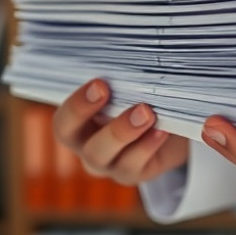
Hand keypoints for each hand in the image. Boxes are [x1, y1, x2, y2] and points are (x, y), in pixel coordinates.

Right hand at [52, 79, 188, 184]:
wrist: (172, 132)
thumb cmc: (141, 102)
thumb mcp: (129, 92)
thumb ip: (121, 82)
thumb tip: (128, 60)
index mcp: (79, 123)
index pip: (64, 120)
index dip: (77, 105)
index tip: (100, 84)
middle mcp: (87, 146)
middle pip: (76, 141)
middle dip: (89, 113)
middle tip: (112, 93)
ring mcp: (108, 164)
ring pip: (102, 155)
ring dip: (123, 132)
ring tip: (147, 113)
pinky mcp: (132, 174)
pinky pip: (134, 165)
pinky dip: (147, 146)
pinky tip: (162, 130)